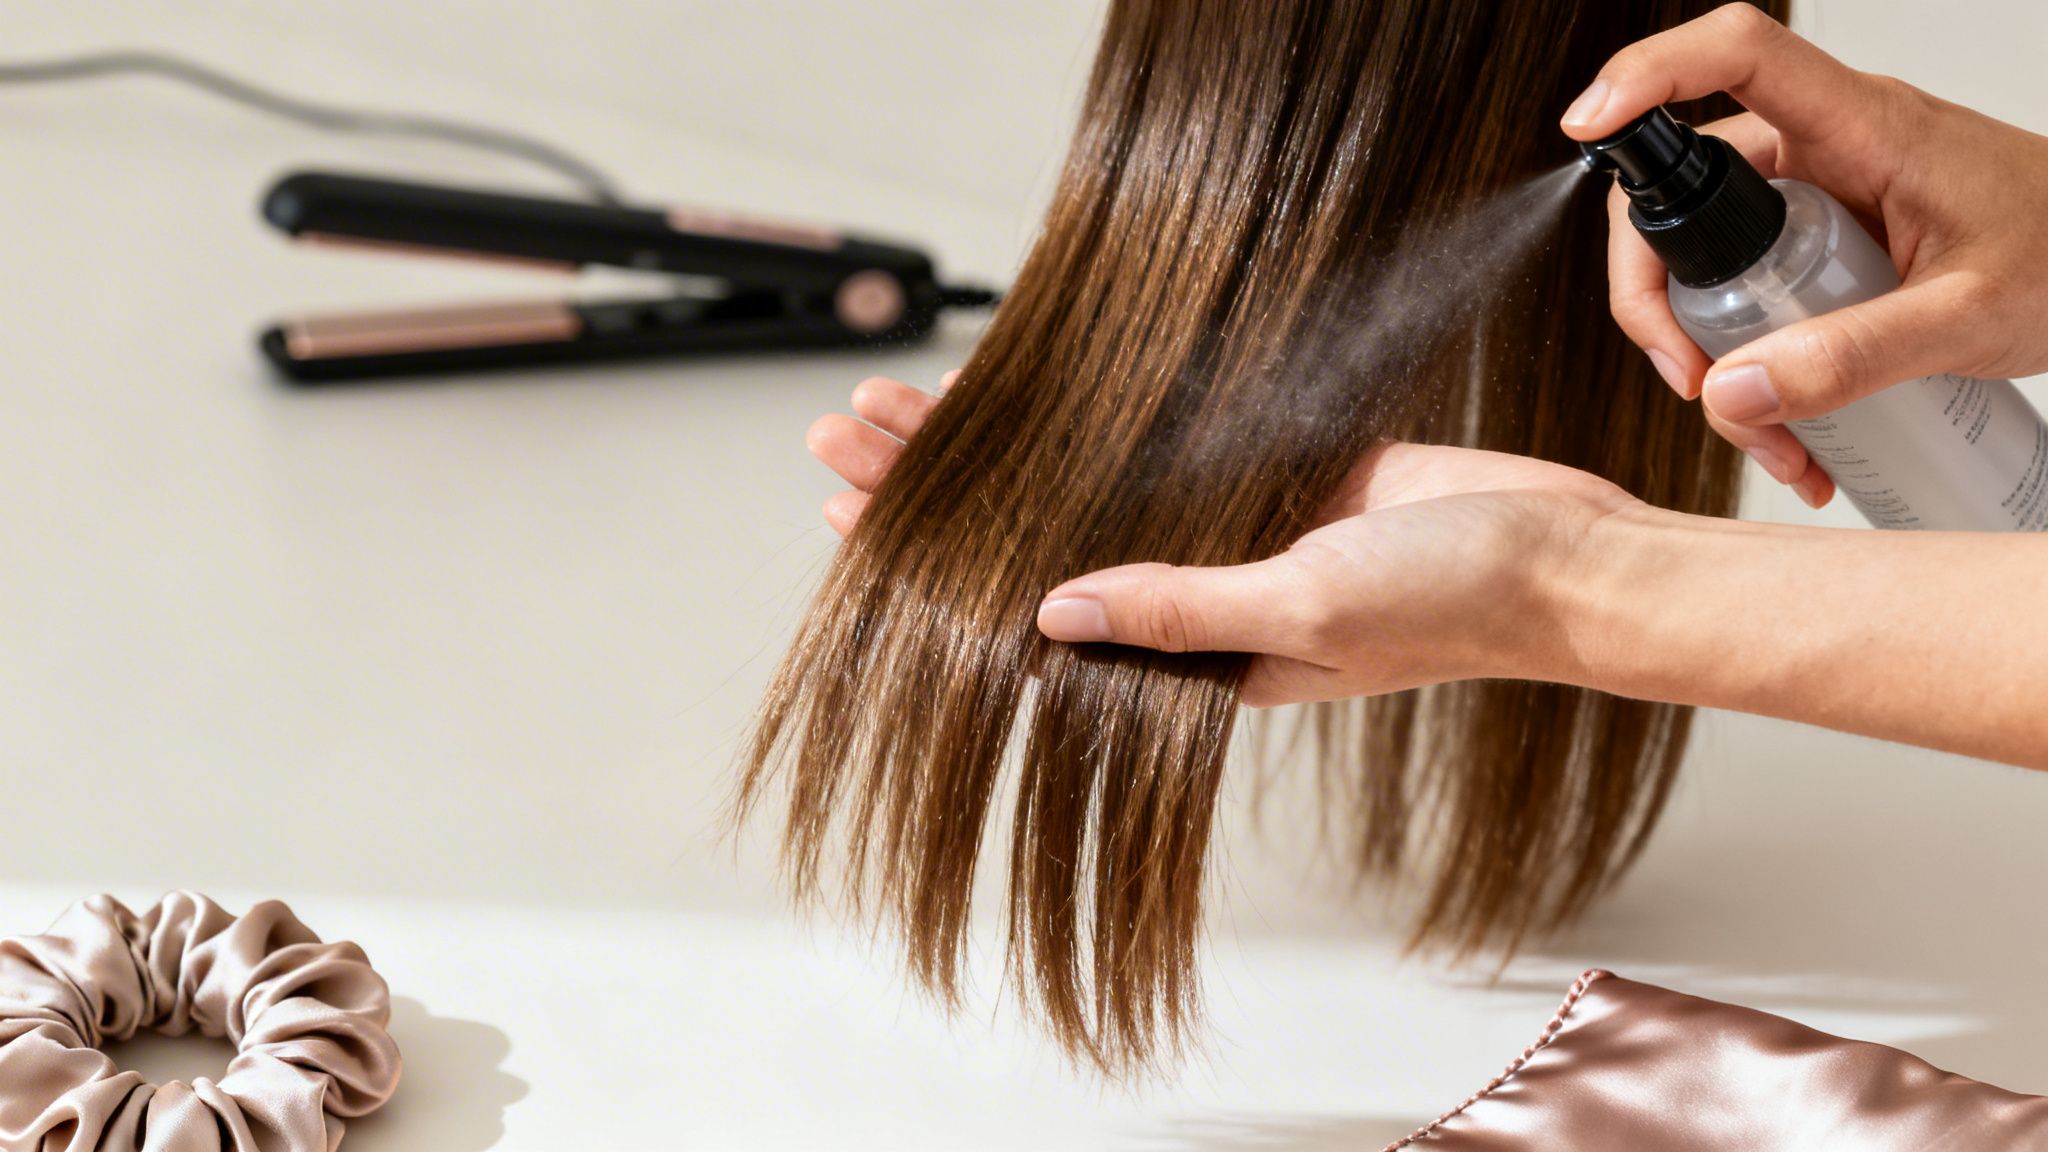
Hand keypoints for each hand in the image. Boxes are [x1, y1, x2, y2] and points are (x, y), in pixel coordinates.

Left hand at [808, 375, 1636, 705]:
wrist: (1570, 556)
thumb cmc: (1455, 607)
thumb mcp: (1304, 611)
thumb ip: (1180, 608)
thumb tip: (1052, 611)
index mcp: (1196, 661)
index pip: (1028, 614)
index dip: (936, 565)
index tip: (852, 519)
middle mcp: (1200, 601)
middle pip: (1035, 539)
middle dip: (940, 490)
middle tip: (841, 435)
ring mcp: (1238, 533)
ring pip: (1086, 485)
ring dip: (1002, 443)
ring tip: (906, 400)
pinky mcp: (1283, 477)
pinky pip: (1166, 447)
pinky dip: (1100, 418)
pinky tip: (1035, 390)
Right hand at [1561, 3, 2047, 507]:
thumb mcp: (1972, 317)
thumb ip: (1855, 357)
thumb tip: (1733, 392)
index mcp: (1864, 126)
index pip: (1737, 55)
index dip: (1648, 73)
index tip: (1587, 125)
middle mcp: (1823, 149)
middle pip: (1683, 190)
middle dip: (1660, 297)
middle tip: (1694, 379)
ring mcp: (1814, 198)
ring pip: (1704, 262)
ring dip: (1709, 357)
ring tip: (1768, 436)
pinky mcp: (1814, 245)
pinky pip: (1743, 297)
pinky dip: (1747, 370)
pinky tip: (1791, 430)